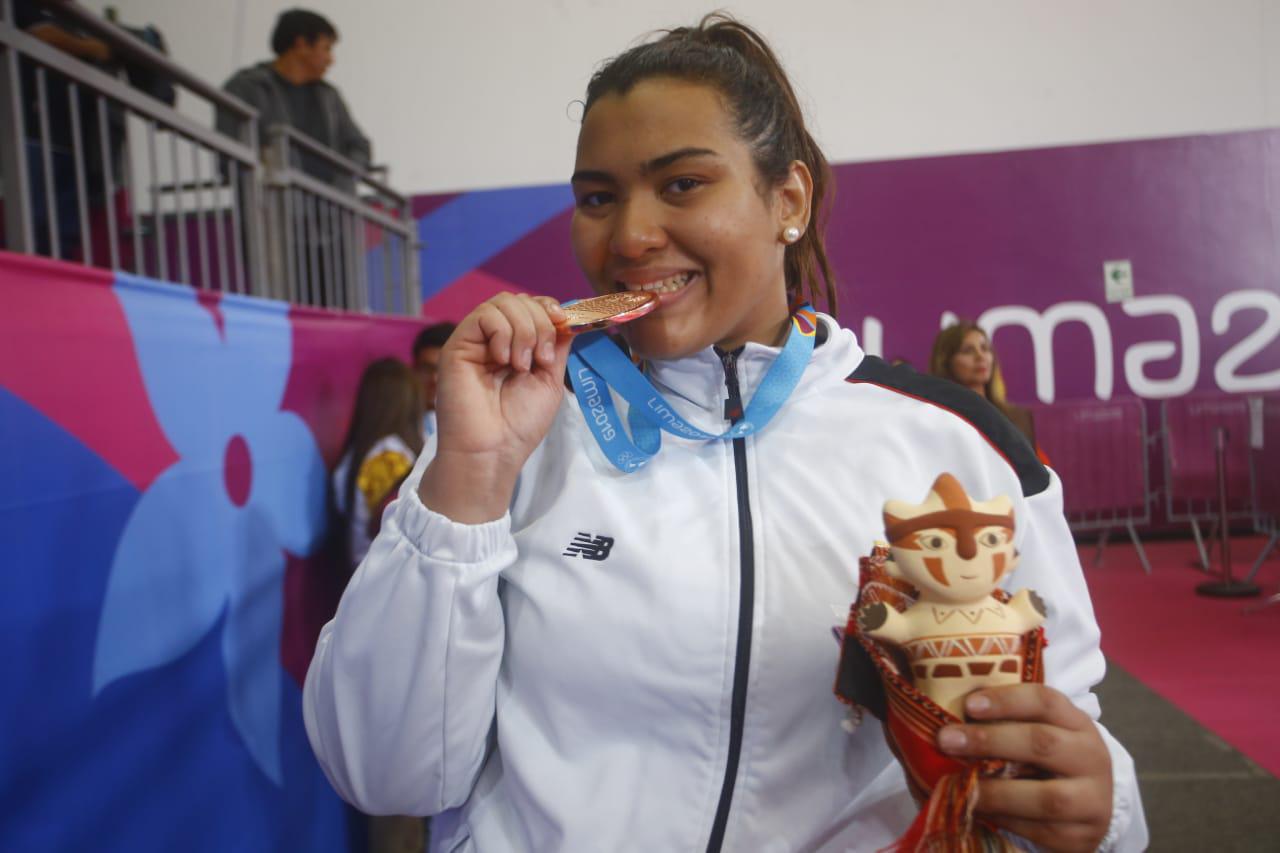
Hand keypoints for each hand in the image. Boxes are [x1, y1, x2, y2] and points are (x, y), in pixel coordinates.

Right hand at [419, 294, 570, 521]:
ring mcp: (475, 341)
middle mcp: (494, 340)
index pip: (532, 307)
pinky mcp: (458, 345)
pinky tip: (504, 360)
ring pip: (503, 302)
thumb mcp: (550, 380)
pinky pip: (484, 314)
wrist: (493, 450)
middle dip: (541, 323)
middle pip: (520, 300)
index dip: (550, 309)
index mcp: (516, 347)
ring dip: (525, 329)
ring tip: (522, 365)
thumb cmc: (519, 424)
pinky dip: (504, 332)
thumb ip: (556, 346)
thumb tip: (568, 316)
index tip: (564, 326)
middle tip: (542, 359)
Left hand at [936, 683, 1112, 851]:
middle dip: (990, 740)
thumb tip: (942, 714)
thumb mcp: (1042, 732)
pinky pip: (1039, 830)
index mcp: (1077, 723)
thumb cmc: (1052, 761)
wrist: (1095, 808)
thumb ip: (1005, 722)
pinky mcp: (1080, 837)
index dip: (1006, 700)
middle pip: (1042, 743)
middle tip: (947, 739)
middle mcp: (1090, 758)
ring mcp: (1091, 800)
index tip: (969, 704)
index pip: (1045, 701)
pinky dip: (1004, 820)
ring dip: (995, 791)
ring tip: (958, 785)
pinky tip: (977, 809)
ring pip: (1046, 797)